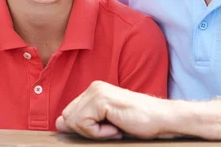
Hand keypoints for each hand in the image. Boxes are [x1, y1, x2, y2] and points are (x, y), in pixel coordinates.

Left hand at [56, 81, 174, 139]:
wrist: (162, 119)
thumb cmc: (138, 122)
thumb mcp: (105, 124)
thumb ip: (83, 121)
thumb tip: (58, 123)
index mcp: (93, 92)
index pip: (69, 113)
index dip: (83, 128)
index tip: (105, 129)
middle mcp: (93, 88)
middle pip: (68, 116)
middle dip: (86, 130)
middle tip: (110, 129)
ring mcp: (96, 91)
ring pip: (74, 121)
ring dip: (94, 132)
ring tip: (115, 127)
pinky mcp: (101, 99)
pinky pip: (85, 123)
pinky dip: (99, 132)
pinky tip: (116, 127)